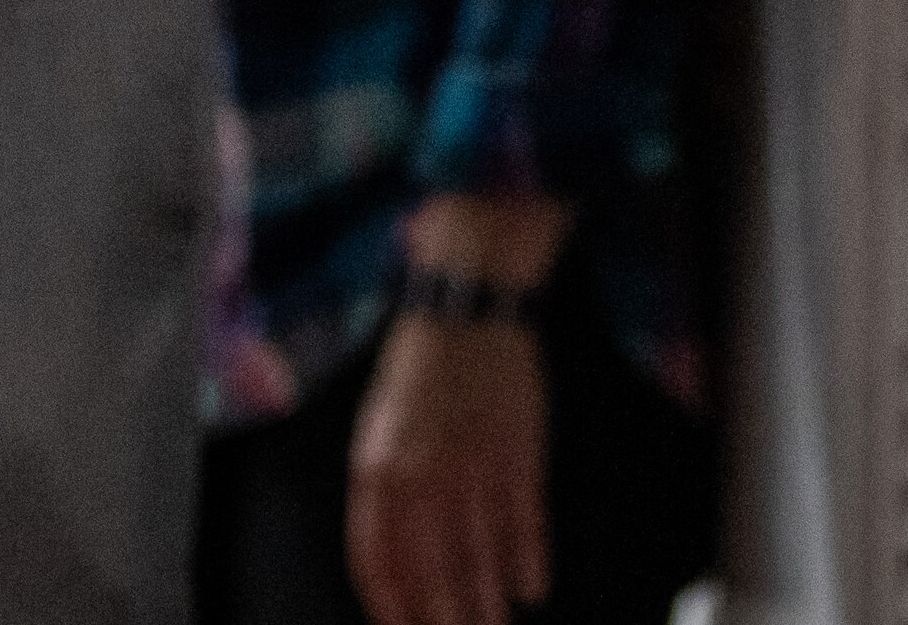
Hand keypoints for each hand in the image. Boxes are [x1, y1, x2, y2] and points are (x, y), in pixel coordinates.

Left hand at [347, 314, 547, 624]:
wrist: (465, 314)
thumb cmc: (416, 379)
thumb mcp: (377, 434)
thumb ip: (381, 499)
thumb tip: (397, 568)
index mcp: (376, 472)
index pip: (377, 564)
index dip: (393, 610)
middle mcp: (420, 477)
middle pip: (432, 573)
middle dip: (448, 620)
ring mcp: (472, 467)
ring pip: (481, 558)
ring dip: (489, 603)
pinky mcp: (518, 454)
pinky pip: (524, 522)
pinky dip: (529, 560)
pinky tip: (532, 588)